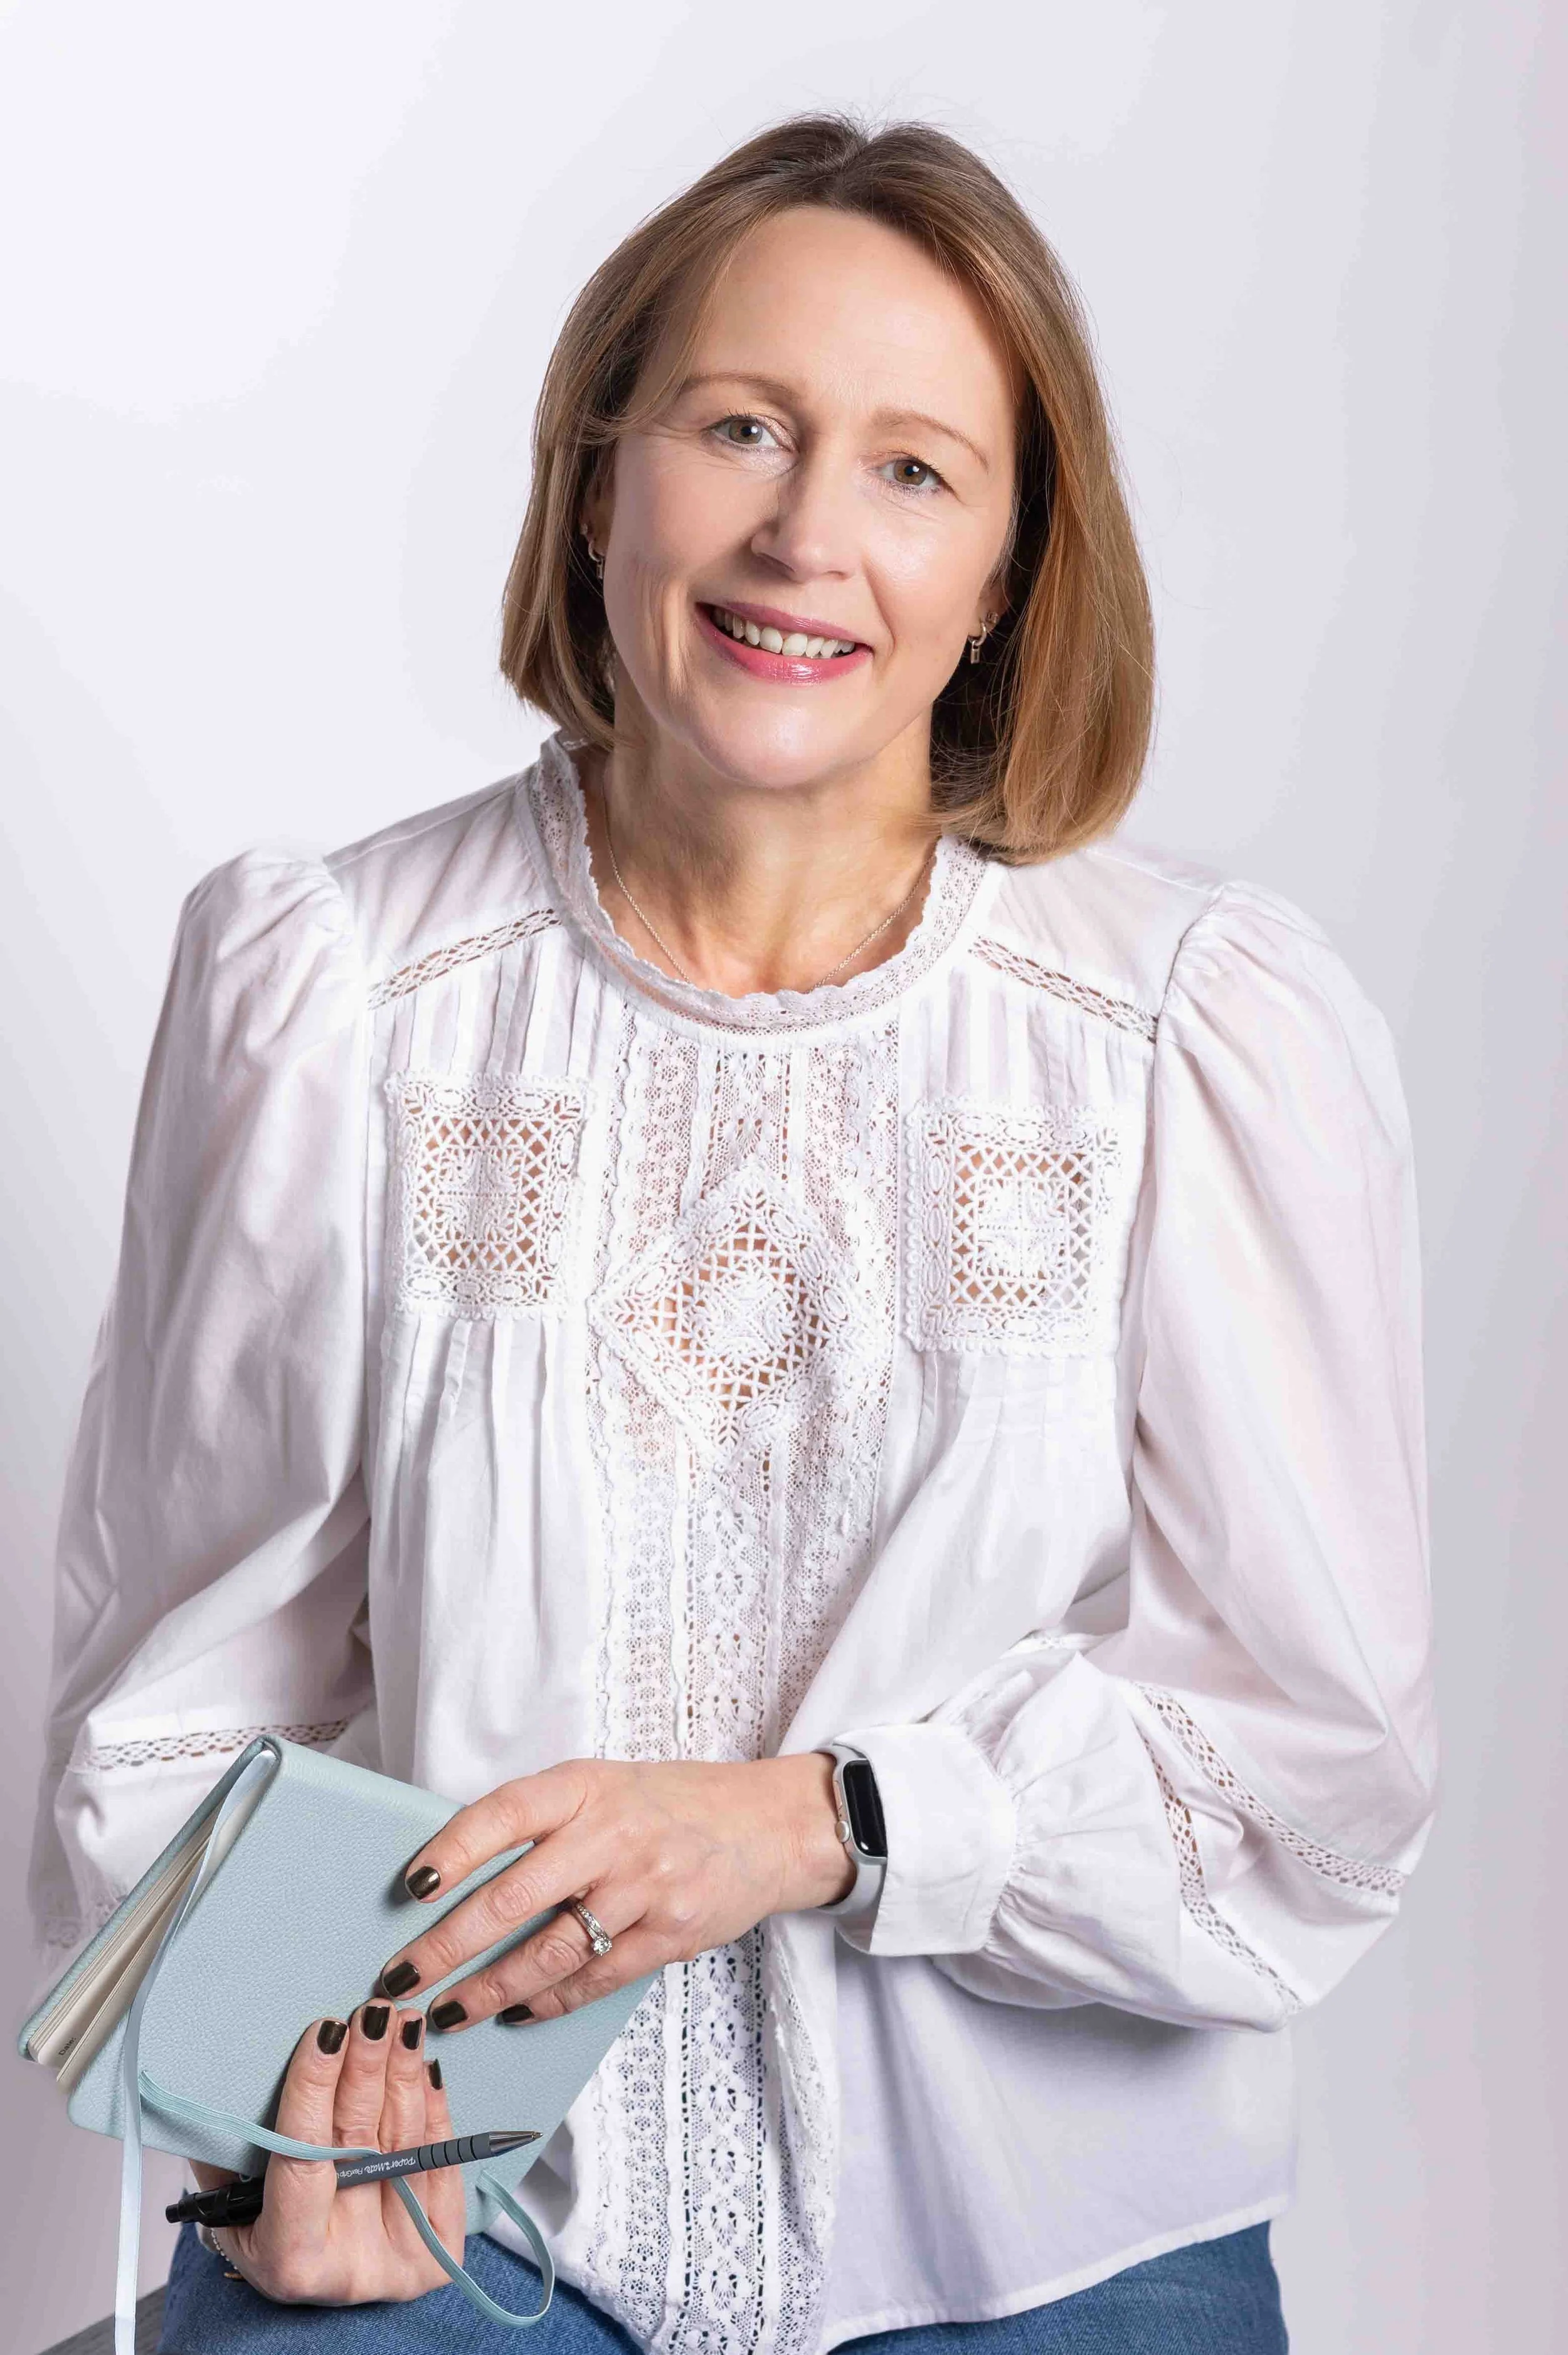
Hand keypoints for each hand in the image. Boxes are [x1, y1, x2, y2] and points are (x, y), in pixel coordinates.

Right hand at [187, 2003, 464, 2304]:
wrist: (323, 2284)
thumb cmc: (268, 2230)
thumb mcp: (231, 2205)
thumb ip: (229, 2153)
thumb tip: (230, 2082)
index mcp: (288, 2258)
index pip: (303, 2155)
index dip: (314, 2089)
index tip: (325, 2029)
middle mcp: (347, 2265)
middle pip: (362, 2142)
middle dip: (368, 2067)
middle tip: (374, 2011)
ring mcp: (398, 2261)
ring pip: (406, 2144)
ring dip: (405, 2075)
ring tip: (404, 2023)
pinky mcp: (439, 2253)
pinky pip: (441, 2164)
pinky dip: (434, 2110)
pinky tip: (427, 2067)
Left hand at [376, 1755, 854, 2029]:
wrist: (768, 1825)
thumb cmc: (670, 1805)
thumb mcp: (605, 1788)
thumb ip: (545, 1821)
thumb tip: (455, 1875)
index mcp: (586, 1787)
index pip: (504, 1815)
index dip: (453, 1850)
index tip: (410, 1886)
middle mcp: (612, 1835)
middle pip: (512, 1898)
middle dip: (446, 1946)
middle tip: (400, 1980)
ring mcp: (644, 1888)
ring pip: (549, 1952)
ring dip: (488, 1990)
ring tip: (446, 2013)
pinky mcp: (670, 1935)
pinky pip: (595, 1979)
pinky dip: (549, 2001)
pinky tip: (515, 2014)